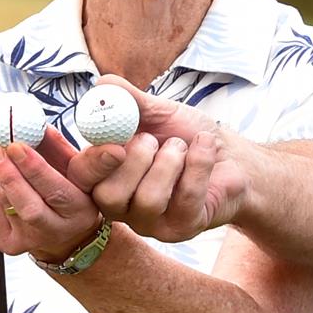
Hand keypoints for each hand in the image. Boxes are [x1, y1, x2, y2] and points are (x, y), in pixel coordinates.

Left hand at [0, 129, 102, 260]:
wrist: (68, 236)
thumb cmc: (72, 196)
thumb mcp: (76, 172)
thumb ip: (60, 149)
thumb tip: (39, 126)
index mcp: (79, 210)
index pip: (56, 190)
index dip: (34, 168)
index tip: (17, 146)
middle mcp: (56, 230)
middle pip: (28, 204)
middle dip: (9, 174)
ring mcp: (32, 241)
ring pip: (8, 206)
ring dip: (3, 180)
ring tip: (7, 164)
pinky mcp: (11, 245)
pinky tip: (5, 190)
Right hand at [66, 75, 245, 242]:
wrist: (231, 154)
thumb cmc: (186, 135)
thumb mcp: (158, 113)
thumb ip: (129, 101)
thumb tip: (102, 84)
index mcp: (105, 174)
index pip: (81, 178)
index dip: (93, 163)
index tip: (116, 145)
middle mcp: (122, 204)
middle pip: (108, 197)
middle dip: (136, 161)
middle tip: (154, 140)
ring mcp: (151, 221)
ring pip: (148, 199)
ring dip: (170, 161)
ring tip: (182, 146)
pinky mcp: (182, 228)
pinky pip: (185, 198)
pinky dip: (198, 163)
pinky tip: (205, 148)